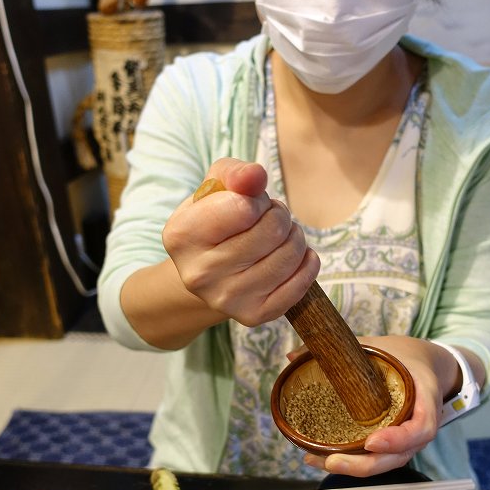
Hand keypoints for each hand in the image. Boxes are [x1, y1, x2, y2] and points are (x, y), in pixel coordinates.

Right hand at [162, 158, 319, 324]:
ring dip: (294, 236)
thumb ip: (235, 173)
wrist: (209, 272)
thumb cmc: (216, 219)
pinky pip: (300, 284)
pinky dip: (307, 263)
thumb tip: (256, 176)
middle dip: (279, 215)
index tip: (248, 205)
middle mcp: (199, 273)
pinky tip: (294, 258)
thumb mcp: (216, 187)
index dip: (256, 200)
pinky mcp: (252, 316)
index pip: (243, 208)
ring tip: (278, 237)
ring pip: (289, 255)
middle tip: (268, 219)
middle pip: (273, 231)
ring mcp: (226, 299)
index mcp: (182, 235)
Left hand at [303, 335, 460, 477]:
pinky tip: (324, 458)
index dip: (399, 439)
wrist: (423, 365)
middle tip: (332, 460)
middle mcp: (418, 426)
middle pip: (398, 456)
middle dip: (364, 464)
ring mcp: (406, 439)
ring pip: (385, 462)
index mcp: (424, 399)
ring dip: (353, 467)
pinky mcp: (392, 444)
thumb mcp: (380, 347)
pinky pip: (376, 458)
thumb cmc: (404, 357)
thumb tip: (295, 354)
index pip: (421, 428)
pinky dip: (353, 462)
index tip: (371, 442)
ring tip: (320, 461)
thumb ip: (343, 349)